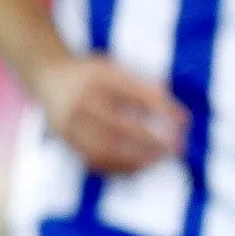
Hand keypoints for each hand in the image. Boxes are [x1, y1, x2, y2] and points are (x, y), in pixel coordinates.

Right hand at [35, 54, 187, 175]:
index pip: (136, 94)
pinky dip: (118, 166)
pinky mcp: (65, 138)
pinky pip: (93, 159)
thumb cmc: (94, 73)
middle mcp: (80, 99)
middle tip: (176, 149)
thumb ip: (146, 87)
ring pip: (105, 148)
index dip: (162, 109)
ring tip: (158, 160)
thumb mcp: (117, 69)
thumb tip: (179, 118)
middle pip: (119, 126)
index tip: (185, 122)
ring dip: (135, 158)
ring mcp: (69, 121)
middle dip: (151, 140)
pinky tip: (138, 166)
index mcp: (98, 76)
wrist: (49, 76)